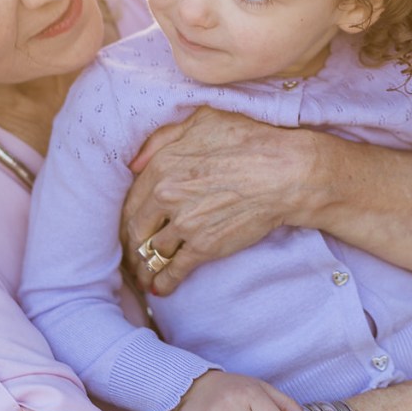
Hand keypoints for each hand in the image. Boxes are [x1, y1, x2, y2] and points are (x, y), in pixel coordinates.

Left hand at [122, 108, 321, 294]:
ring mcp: (184, 224)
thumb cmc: (248, 139)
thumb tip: (136, 164)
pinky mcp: (204, 247)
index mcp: (162, 166)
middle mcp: (166, 196)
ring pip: (153, 251)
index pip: (132, 198)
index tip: (129, 226)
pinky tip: (159, 290)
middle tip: (132, 254)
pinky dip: (164, 283)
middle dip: (132, 244)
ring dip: (145, 266)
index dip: (128, 215)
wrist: (283, 171)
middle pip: (137, 228)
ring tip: (143, 275)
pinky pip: (175, 270)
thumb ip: (163, 139)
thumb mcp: (201, 120)